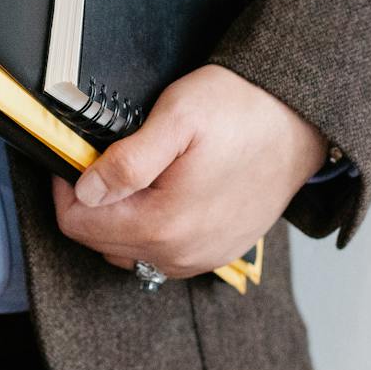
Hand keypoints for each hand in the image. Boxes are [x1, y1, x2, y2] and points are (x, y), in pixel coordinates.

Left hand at [51, 64, 328, 278]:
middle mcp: (180, 255)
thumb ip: (126, 161)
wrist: (302, 120)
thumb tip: (85, 190)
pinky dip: (152, 227)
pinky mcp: (219, 252)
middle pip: (102, 241)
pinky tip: (166, 192)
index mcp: (163, 225)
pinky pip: (163, 252)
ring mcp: (202, 258)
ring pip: (130, 250)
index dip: (69, 186)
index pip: (78, 224)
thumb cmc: (243, 111)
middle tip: (111, 158)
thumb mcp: (177, 118)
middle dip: (95, 202)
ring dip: (122, 216)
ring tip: (141, 173)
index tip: (80, 156)